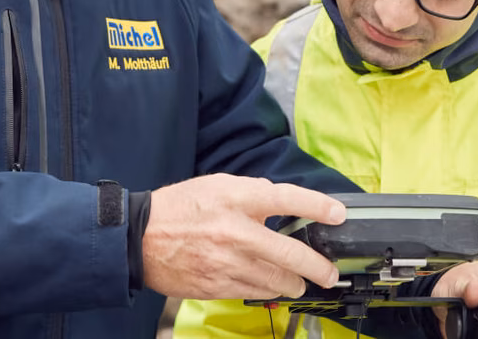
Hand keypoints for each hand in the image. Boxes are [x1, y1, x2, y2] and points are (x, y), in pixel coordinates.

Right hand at [140, 174, 345, 299]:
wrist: (139, 239)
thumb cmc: (178, 209)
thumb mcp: (217, 185)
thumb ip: (252, 191)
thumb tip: (279, 199)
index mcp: (236, 200)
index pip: (286, 199)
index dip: (317, 206)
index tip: (338, 214)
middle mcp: (234, 232)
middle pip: (289, 253)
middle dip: (316, 267)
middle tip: (329, 272)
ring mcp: (226, 263)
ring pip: (275, 280)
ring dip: (293, 283)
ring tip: (300, 281)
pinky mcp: (216, 286)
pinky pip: (253, 293)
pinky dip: (268, 291)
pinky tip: (272, 287)